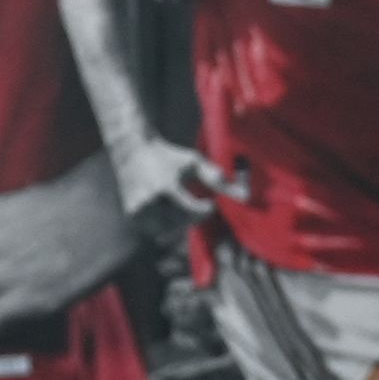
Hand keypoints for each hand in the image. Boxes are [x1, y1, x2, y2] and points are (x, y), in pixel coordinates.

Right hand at [111, 134, 229, 238]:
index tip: (207, 200)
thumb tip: (246, 197)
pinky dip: (165, 222)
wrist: (132, 150)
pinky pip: (157, 229)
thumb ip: (219, 180)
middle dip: (192, 214)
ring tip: (178, 203)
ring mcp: (138, 209)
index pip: (194, 212)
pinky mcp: (132, 215)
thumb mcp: (194, 162)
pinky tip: (166, 208)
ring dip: (179, 220)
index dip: (205, 208)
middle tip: (192, 201)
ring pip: (170, 229)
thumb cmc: (168, 156)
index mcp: (165, 187)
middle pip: (183, 222)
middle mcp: (149, 201)